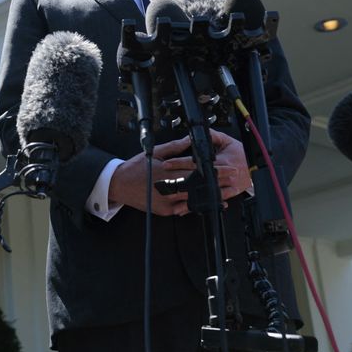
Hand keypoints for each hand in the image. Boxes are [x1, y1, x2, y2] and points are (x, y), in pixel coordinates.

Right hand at [108, 131, 250, 215]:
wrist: (119, 184)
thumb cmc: (136, 167)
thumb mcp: (155, 152)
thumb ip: (175, 147)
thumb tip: (189, 140)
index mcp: (169, 172)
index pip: (197, 171)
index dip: (215, 170)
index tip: (227, 169)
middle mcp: (170, 188)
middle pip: (199, 186)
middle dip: (217, 183)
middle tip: (231, 180)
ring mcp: (168, 202)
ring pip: (194, 200)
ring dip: (209, 196)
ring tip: (223, 193)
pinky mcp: (165, 211)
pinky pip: (183, 209)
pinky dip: (194, 206)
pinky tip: (205, 203)